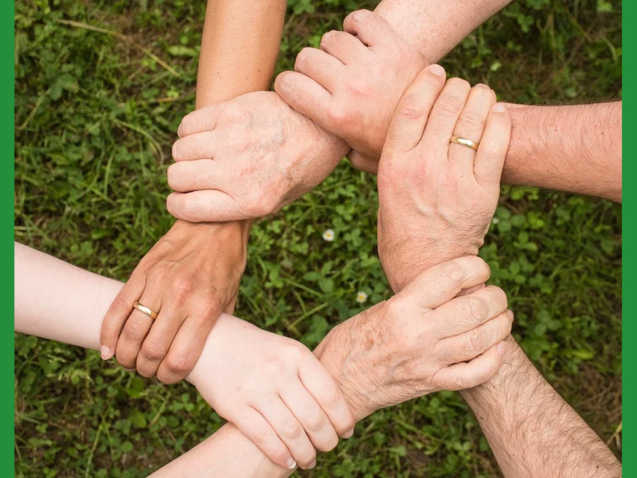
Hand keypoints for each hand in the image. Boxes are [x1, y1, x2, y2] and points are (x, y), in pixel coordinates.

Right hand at [100, 220, 247, 382]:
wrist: (215, 223)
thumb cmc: (227, 264)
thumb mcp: (231, 298)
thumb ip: (216, 327)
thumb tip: (205, 356)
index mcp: (205, 309)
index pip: (179, 360)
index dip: (169, 378)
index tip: (168, 378)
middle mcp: (180, 298)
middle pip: (151, 352)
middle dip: (146, 370)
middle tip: (148, 371)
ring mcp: (158, 284)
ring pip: (130, 333)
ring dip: (126, 356)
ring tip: (130, 361)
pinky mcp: (142, 272)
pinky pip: (117, 308)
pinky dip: (108, 333)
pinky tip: (108, 349)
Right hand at [166, 91, 348, 221]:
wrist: (323, 127)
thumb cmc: (300, 168)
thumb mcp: (277, 201)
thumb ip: (239, 206)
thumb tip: (198, 206)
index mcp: (250, 202)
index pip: (186, 208)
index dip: (178, 205)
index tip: (182, 199)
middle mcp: (238, 173)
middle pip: (177, 177)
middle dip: (181, 180)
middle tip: (196, 175)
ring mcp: (232, 140)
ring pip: (180, 150)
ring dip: (186, 154)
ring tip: (204, 154)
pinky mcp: (231, 112)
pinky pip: (188, 125)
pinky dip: (190, 131)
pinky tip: (207, 134)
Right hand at [187, 315, 354, 470]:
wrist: (210, 340)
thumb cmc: (256, 349)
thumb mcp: (286, 349)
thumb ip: (307, 374)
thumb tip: (336, 409)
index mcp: (296, 354)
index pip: (330, 394)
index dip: (342, 418)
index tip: (346, 431)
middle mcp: (278, 370)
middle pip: (313, 418)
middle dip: (327, 440)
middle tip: (329, 448)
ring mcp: (255, 388)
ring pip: (291, 433)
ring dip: (306, 453)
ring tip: (310, 460)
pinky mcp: (233, 406)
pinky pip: (264, 438)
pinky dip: (280, 455)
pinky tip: (288, 462)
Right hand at [274, 9, 426, 168]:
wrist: (438, 129)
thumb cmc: (393, 146)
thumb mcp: (359, 158)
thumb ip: (335, 149)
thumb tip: (315, 144)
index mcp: (336, 117)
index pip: (288, 85)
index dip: (287, 85)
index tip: (295, 88)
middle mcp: (351, 88)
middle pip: (307, 58)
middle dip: (308, 67)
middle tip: (323, 77)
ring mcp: (373, 65)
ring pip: (331, 39)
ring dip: (333, 49)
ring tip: (345, 62)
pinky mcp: (395, 47)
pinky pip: (361, 21)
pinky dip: (355, 25)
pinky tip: (359, 39)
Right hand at [314, 256, 510, 419]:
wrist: (338, 382)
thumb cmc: (354, 339)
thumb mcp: (382, 308)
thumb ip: (417, 299)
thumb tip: (456, 287)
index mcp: (402, 307)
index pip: (451, 276)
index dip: (475, 267)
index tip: (480, 268)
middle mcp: (417, 333)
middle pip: (475, 308)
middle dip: (496, 297)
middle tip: (496, 295)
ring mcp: (427, 361)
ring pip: (482, 339)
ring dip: (501, 324)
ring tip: (502, 316)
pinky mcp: (431, 384)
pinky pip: (474, 374)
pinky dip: (494, 359)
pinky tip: (497, 347)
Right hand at [377, 67, 510, 291]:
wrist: (426, 268)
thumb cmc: (400, 229)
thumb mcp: (383, 192)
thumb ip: (386, 160)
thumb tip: (382, 130)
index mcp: (393, 165)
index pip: (411, 106)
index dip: (426, 81)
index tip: (435, 70)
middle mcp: (422, 168)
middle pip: (445, 106)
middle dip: (456, 86)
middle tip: (460, 86)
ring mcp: (454, 180)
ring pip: (473, 119)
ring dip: (480, 98)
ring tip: (481, 94)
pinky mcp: (482, 192)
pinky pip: (496, 144)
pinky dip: (499, 121)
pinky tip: (497, 113)